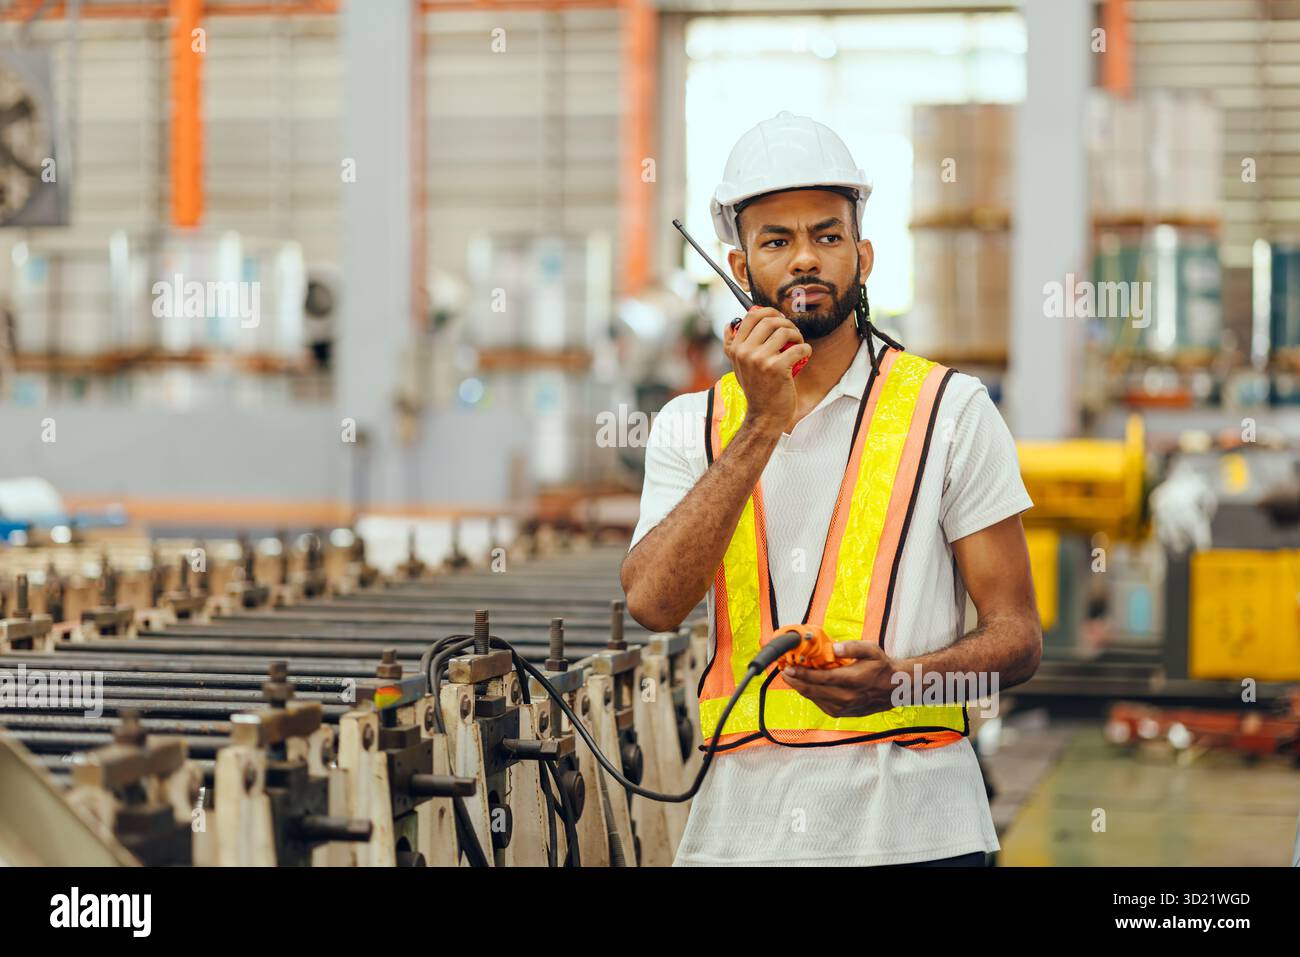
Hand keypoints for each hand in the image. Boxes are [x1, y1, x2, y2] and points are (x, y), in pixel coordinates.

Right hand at [724, 306, 810, 435]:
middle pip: (770, 320)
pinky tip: (805, 354)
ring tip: (798, 343)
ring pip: (785, 331)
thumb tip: (729, 324)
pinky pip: (799, 347)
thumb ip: (733, 346)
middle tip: (792, 333)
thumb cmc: (756, 389)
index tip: (779, 319)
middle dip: (786, 322)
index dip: (769, 311)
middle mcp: (745, 352)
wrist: (765, 415)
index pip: (751, 316)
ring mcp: (760, 360)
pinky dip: (806, 348)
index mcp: (735, 349)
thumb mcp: (738, 366)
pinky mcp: (777, 368)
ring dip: (797, 334)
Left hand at [780, 641, 903, 717]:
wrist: (894, 689)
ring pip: (814, 698)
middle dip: (795, 680)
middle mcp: (846, 697)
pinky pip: (820, 703)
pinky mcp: (841, 713)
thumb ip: (852, 647)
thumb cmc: (881, 667)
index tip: (789, 667)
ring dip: (800, 687)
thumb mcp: (871, 650)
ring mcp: (843, 707)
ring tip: (791, 676)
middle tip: (784, 671)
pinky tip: (805, 684)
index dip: (802, 673)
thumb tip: (835, 647)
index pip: (821, 678)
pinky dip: (810, 694)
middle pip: (813, 690)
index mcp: (852, 680)